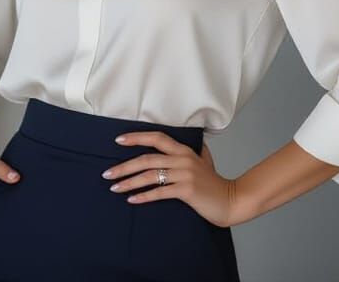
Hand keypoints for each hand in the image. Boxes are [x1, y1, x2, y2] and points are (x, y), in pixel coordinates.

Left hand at [102, 132, 243, 227]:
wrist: (232, 201)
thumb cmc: (214, 183)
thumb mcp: (202, 161)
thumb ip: (189, 152)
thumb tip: (174, 145)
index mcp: (184, 150)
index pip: (157, 138)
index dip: (136, 137)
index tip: (118, 140)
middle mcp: (183, 159)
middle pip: (147, 159)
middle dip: (124, 166)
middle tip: (107, 173)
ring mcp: (185, 174)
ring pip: (150, 175)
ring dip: (129, 182)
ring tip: (114, 187)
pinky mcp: (187, 190)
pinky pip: (159, 192)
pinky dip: (143, 196)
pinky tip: (131, 199)